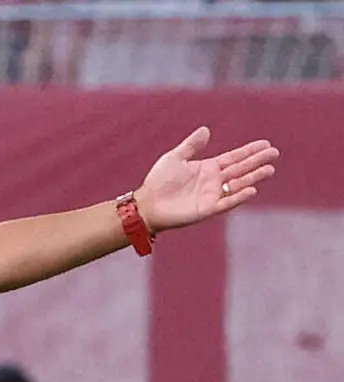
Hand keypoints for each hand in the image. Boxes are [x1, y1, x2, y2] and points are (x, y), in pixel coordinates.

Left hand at [136, 126, 278, 231]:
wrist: (147, 204)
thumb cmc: (158, 181)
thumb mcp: (174, 158)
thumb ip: (191, 145)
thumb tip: (206, 130)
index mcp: (208, 168)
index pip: (234, 158)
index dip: (249, 151)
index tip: (265, 144)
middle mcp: (213, 181)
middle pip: (240, 169)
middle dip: (257, 161)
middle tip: (274, 153)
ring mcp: (212, 195)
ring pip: (238, 185)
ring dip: (253, 177)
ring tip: (269, 169)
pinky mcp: (207, 209)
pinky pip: (227, 202)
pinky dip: (239, 196)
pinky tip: (252, 189)